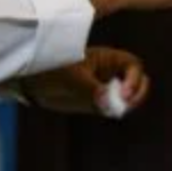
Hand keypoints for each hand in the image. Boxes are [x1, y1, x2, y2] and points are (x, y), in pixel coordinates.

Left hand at [18, 47, 149, 115]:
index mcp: (108, 58)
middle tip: (125, 105)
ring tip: (114, 110)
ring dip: (128, 104)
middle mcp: (111, 72)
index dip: (134, 79)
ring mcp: (107, 87)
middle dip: (137, 93)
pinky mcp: (99, 102)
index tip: (123, 94)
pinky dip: (116, 111)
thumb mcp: (71, 78)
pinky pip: (115, 107)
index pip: (133, 66)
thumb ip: (91, 90)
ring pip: (129, 96)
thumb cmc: (52, 71)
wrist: (33, 82)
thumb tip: (107, 103)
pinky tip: (107, 111)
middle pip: (138, 81)